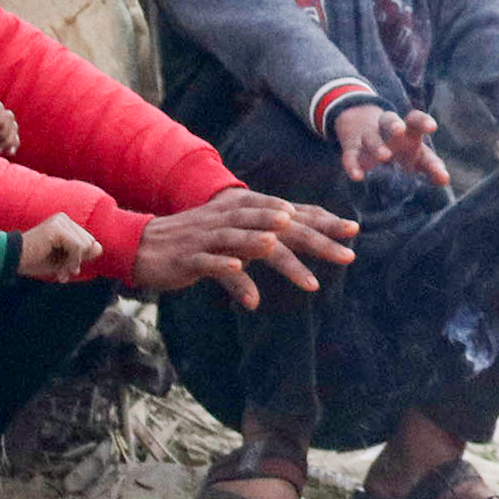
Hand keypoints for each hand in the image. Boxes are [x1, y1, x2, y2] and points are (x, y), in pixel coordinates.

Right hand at [17, 212, 99, 282]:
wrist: (12, 260)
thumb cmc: (35, 260)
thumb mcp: (64, 259)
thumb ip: (82, 253)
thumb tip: (99, 248)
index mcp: (65, 223)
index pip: (89, 242)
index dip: (80, 259)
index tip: (68, 272)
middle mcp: (64, 218)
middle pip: (90, 243)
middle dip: (78, 262)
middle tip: (63, 274)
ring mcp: (60, 221)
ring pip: (85, 246)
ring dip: (73, 264)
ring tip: (60, 272)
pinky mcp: (57, 229)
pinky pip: (78, 247)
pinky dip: (72, 262)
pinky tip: (60, 271)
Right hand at [132, 188, 359, 308]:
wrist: (144, 244)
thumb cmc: (196, 240)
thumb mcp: (234, 231)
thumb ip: (265, 231)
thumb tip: (298, 227)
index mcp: (245, 211)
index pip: (292, 214)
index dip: (323, 220)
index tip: (354, 230)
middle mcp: (232, 219)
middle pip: (279, 227)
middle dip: (314, 240)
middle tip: (346, 255)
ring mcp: (210, 238)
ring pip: (244, 241)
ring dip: (269, 251)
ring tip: (299, 268)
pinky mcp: (191, 259)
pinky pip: (212, 266)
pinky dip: (229, 273)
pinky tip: (246, 287)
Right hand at [333, 101, 451, 186]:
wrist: (364, 131)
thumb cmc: (403, 149)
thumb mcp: (418, 156)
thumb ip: (432, 165)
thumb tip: (445, 180)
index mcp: (408, 130)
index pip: (416, 122)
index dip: (423, 122)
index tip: (432, 126)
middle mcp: (388, 131)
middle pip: (389, 121)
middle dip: (393, 124)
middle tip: (399, 130)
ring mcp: (369, 138)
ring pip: (370, 137)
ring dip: (376, 145)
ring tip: (384, 156)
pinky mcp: (353, 151)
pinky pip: (350, 156)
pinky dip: (352, 165)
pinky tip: (357, 176)